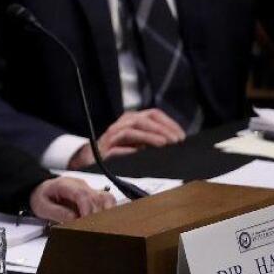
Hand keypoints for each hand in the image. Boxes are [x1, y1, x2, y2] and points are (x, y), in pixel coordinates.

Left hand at [29, 177, 115, 222]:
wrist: (41, 191)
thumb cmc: (41, 197)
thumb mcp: (41, 206)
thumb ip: (57, 212)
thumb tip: (73, 219)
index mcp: (65, 185)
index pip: (82, 194)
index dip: (87, 210)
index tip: (87, 223)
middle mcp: (80, 185)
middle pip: (97, 197)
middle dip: (97, 215)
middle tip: (94, 230)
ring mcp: (88, 189)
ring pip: (106, 197)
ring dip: (107, 213)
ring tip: (102, 227)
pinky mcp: (93, 196)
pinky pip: (107, 201)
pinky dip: (109, 211)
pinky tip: (106, 223)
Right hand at [68, 109, 186, 168]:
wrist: (91, 160)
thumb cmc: (118, 151)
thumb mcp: (139, 143)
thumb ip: (153, 140)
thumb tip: (175, 142)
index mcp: (132, 120)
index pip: (153, 114)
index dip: (169, 123)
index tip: (181, 136)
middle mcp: (122, 124)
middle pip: (143, 119)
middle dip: (161, 129)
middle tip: (175, 140)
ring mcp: (112, 135)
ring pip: (132, 128)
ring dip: (150, 136)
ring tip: (163, 144)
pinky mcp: (105, 148)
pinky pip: (118, 145)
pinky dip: (131, 148)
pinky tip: (141, 152)